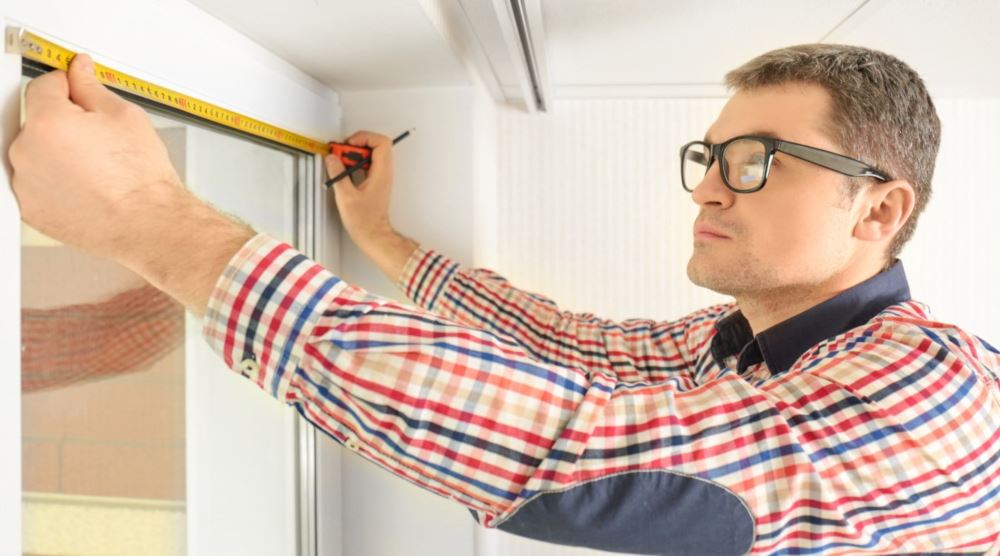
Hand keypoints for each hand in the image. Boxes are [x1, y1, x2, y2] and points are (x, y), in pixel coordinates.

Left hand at [9, 54, 253, 314]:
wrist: (148, 224)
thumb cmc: (141, 180)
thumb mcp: (125, 117)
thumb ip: (92, 88)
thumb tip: (80, 72)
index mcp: (49, 122)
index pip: (42, 86)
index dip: (66, 86)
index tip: (77, 91)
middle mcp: (27, 152)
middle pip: (37, 121)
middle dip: (62, 124)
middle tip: (97, 139)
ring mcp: (25, 184)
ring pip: (36, 153)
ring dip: (56, 153)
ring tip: (94, 167)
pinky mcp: (30, 209)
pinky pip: (37, 183)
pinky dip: (55, 182)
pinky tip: (86, 186)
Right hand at [324, 130, 396, 249]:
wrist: (374, 235)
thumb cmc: (365, 221)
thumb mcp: (346, 197)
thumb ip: (337, 174)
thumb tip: (332, 159)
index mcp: (381, 172)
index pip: (381, 142)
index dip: (364, 137)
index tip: (348, 145)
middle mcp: (384, 172)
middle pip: (375, 145)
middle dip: (356, 145)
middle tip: (341, 154)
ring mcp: (381, 177)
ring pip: (371, 155)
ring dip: (355, 155)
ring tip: (340, 163)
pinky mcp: (376, 182)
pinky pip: (368, 164)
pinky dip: (356, 163)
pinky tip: (344, 172)